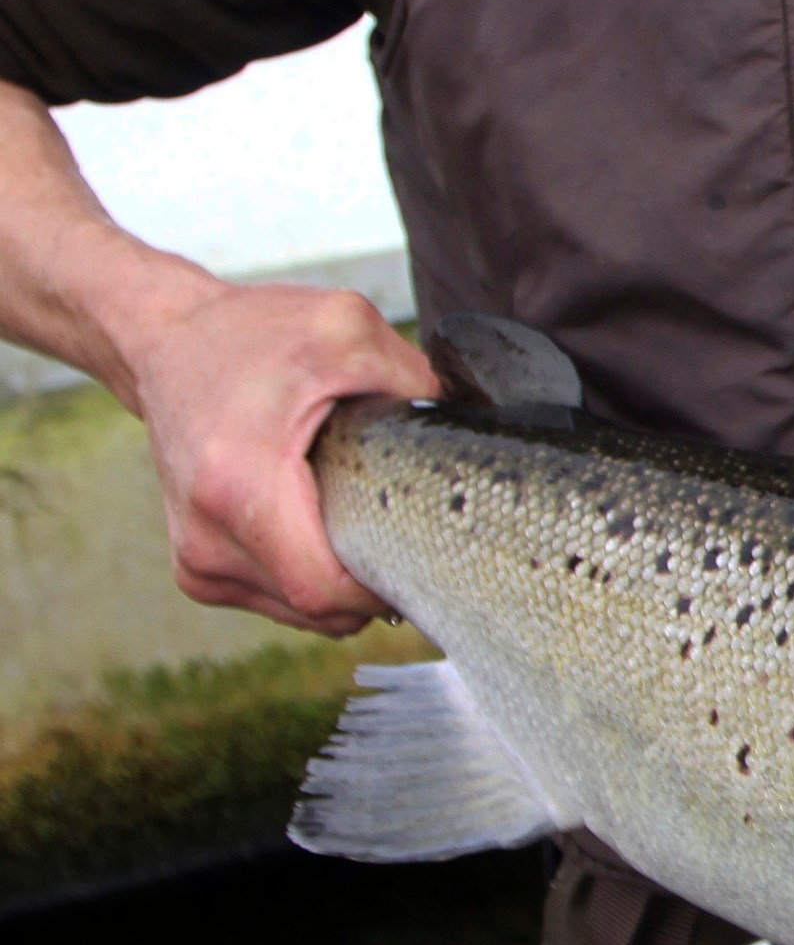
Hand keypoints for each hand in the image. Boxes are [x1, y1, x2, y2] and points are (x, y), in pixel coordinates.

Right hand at [119, 275, 439, 634]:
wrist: (166, 342)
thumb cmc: (255, 336)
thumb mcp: (347, 329)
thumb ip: (416, 379)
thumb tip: (476, 423)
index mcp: (240, 484)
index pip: (325, 590)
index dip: (386, 587)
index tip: (425, 553)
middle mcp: (207, 536)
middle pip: (322, 611)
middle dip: (375, 582)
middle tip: (407, 525)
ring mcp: (197, 560)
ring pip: (304, 614)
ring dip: (345, 580)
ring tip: (356, 513)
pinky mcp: (198, 569)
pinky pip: (280, 601)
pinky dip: (314, 575)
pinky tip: (323, 524)